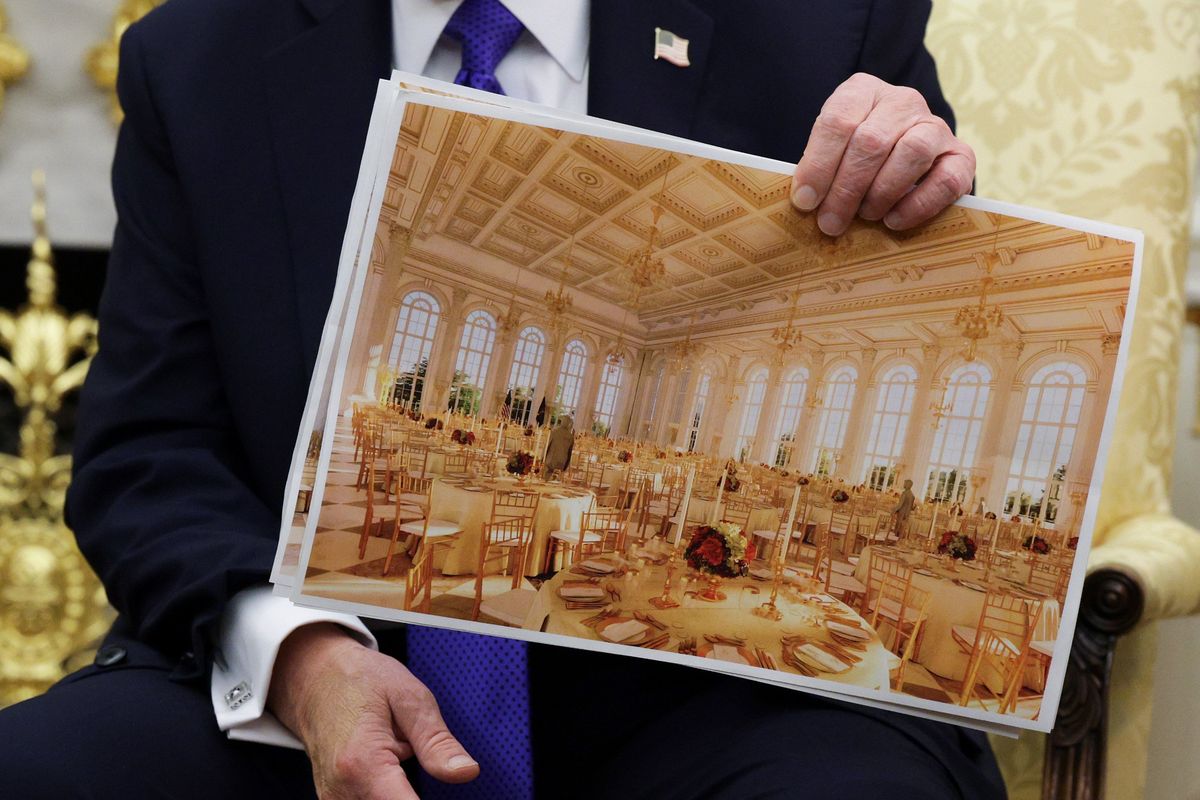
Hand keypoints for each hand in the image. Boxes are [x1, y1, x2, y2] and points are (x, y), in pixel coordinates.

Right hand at [268, 623, 478, 798]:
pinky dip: (384, 790)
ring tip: (395, 750)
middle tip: (409, 748)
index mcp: (363, 764)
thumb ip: (437, 742)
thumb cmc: (361, 680)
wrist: (314, 676)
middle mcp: (341, 791)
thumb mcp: (409, 698)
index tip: (438, 778)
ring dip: (398, 791)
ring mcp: (333, 799)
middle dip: (414, 791)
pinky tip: (384, 764)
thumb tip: (467, 772)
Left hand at [791, 73, 975, 235]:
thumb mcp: (832, 151)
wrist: (903, 157)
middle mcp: (903, 101)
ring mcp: (935, 126)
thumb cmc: (855, 159)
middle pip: (871, 141)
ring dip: (881, 194)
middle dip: (846, 189)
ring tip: (865, 216)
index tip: (805, 201)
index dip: (818, 164)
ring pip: (912, 153)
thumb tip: (806, 201)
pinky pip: (945, 180)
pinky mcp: (961, 155)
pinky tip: (894, 220)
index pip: (838, 120)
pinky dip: (917, 206)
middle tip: (831, 222)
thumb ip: (820, 168)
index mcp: (862, 91)